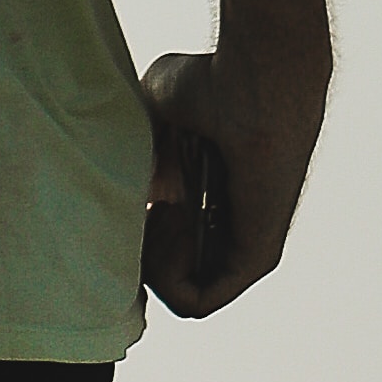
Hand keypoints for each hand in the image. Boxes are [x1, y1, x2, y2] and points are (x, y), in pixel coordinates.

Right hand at [142, 38, 326, 322]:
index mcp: (208, 197)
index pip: (163, 246)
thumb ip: (141, 157)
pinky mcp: (257, 259)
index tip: (124, 196)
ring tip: (161, 210)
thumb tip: (141, 196)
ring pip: (179, 292)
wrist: (254, 81)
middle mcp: (229, 226)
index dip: (129, 236)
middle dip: (137, 250)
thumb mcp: (155, 118)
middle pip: (166, 274)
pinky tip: (172, 222)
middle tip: (145, 204)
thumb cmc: (209, 83)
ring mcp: (246, 247)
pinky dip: (168, 274)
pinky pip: (199, 301)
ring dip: (152, 261)